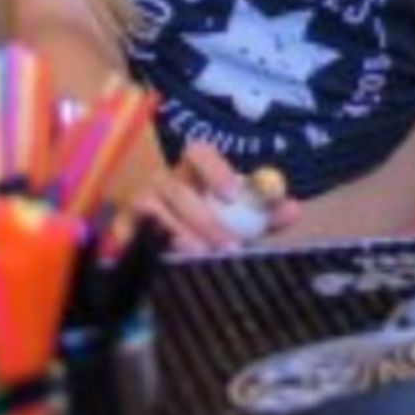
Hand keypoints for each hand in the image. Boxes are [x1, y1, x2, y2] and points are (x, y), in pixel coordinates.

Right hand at [131, 143, 302, 256]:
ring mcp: (139, 201)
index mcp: (194, 167)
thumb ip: (269, 214)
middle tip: (228, 245)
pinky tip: (166, 262)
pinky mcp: (122, 227)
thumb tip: (292, 208)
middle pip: (178, 189)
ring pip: (153, 212)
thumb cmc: (216, 224)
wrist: (180, 247)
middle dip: (205, 219)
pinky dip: (146, 247)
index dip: (215, 170)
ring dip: (179, 234)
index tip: (233, 195)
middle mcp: (163, 178)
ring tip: (202, 256)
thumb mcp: (245, 219)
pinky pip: (129, 235)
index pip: (198, 152)